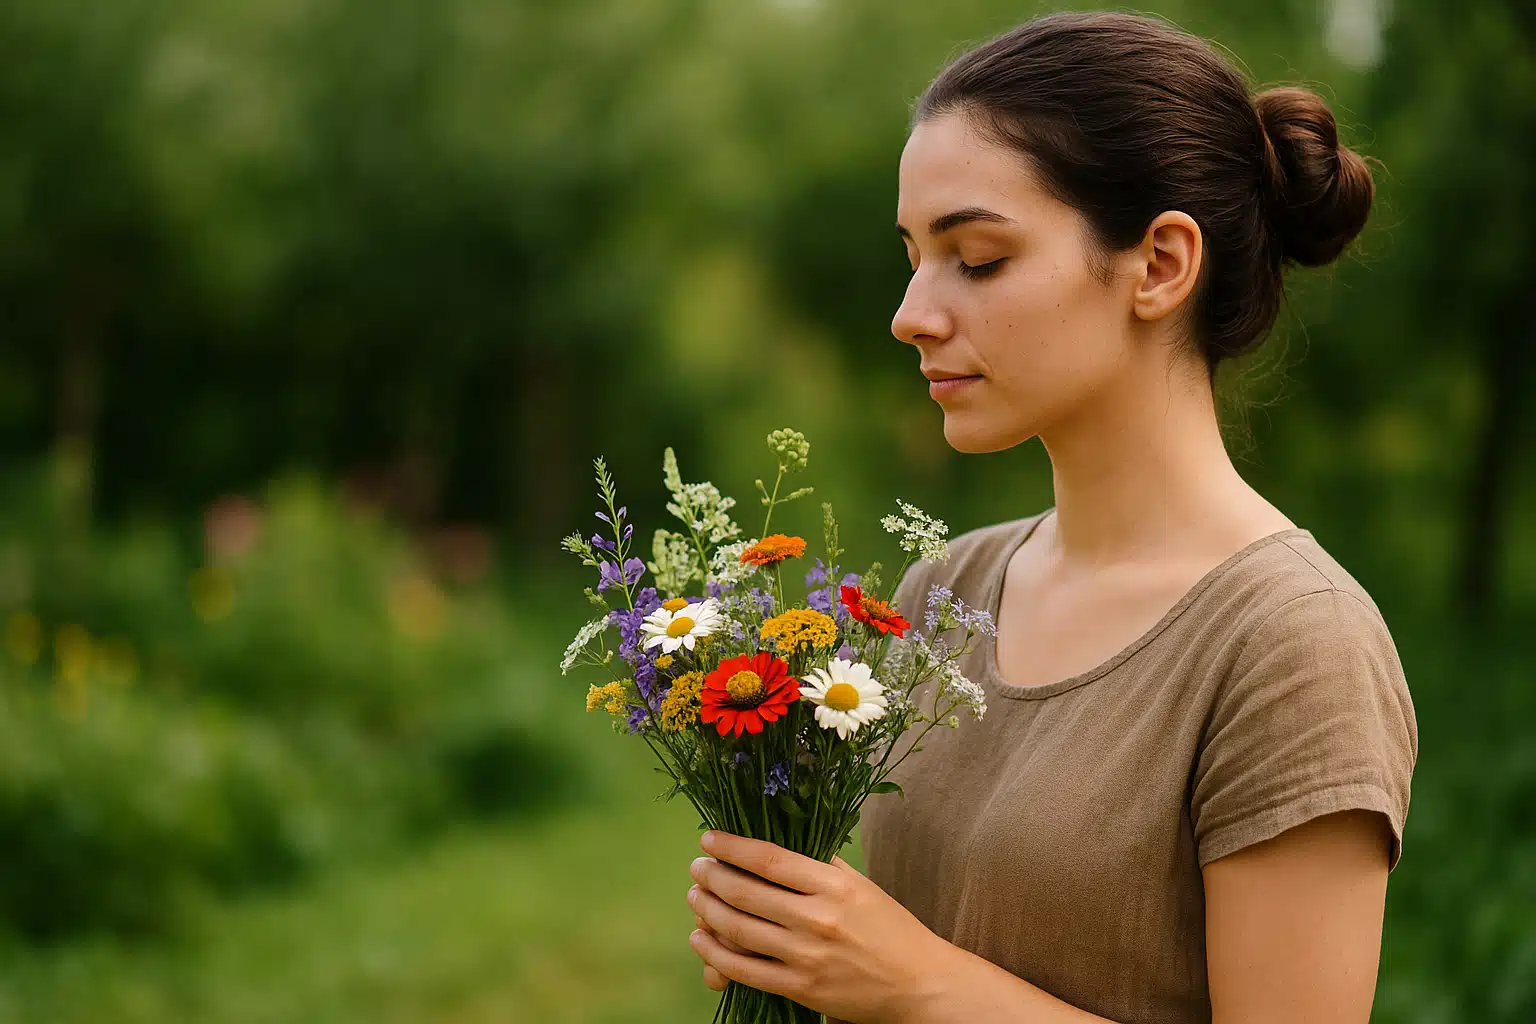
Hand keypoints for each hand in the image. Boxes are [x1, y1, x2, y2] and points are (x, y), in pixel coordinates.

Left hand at [685, 829, 947, 1023]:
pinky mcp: (800, 989)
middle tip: (697, 867)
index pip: (769, 859)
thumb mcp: (862, 886)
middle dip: (712, 876)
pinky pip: (745, 970)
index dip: (732, 847)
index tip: (710, 838)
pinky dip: (715, 953)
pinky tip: (701, 938)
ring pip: (739, 929)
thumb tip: (781, 846)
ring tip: (696, 896)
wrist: (918, 984)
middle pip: (746, 892)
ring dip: (707, 910)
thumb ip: (822, 866)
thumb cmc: (892, 930)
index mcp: (834, 885)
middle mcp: (817, 918)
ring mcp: (806, 956)